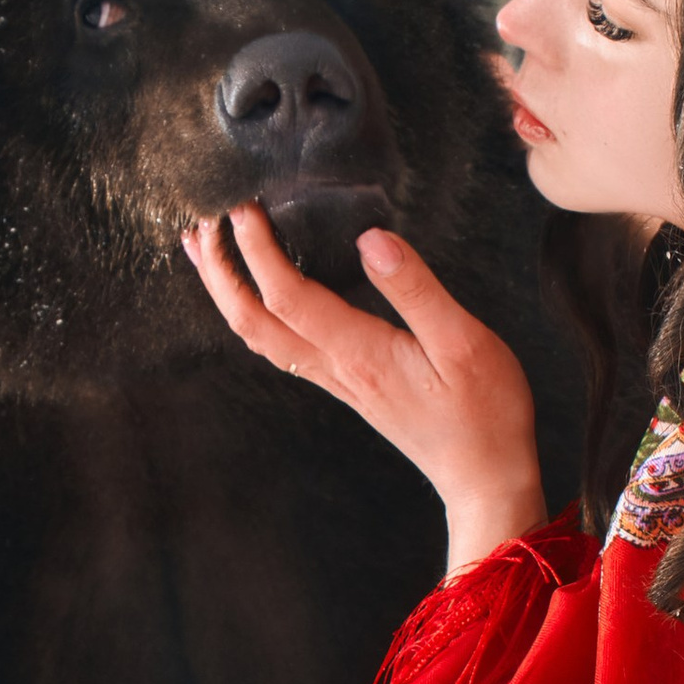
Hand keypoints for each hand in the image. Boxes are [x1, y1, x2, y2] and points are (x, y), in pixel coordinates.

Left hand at [181, 206, 547, 574]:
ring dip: (226, 291)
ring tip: (206, 250)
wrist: (483, 476)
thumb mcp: (464, 343)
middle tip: (200, 223)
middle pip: (251, 320)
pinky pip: (279, 345)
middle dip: (219, 271)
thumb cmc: (484, 411)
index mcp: (360, 353)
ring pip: (258, 335)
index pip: (288, 296)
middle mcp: (335, 367)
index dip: (258, 250)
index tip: (244, 207)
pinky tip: (253, 293)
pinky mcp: (344, 383)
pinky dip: (252, 311)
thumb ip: (415, 289)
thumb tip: (371, 239)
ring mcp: (335, 379)